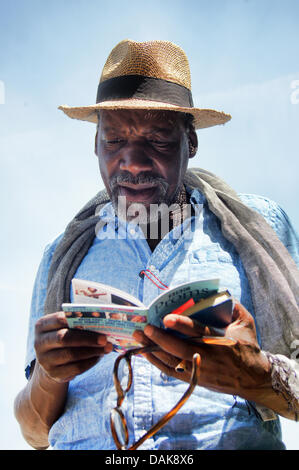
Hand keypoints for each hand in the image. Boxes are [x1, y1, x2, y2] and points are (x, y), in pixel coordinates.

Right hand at [34, 312, 112, 382]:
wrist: (51, 361)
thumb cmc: (63, 337)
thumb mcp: (63, 328)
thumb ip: (76, 323)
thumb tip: (101, 322)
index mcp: (42, 326)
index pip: (58, 319)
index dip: (76, 319)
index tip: (95, 321)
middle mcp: (40, 343)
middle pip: (64, 338)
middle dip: (87, 338)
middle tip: (104, 338)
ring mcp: (45, 360)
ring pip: (71, 355)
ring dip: (92, 351)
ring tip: (107, 348)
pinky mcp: (53, 373)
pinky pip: (75, 368)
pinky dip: (90, 362)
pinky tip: (99, 357)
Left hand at [133, 302, 270, 398]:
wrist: (253, 378)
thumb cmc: (248, 346)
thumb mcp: (245, 323)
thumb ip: (232, 306)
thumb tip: (216, 290)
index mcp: (221, 341)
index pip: (199, 332)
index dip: (182, 325)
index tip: (166, 318)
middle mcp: (208, 357)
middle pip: (179, 349)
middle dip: (160, 338)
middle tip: (144, 327)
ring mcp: (199, 371)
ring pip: (172, 361)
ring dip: (153, 349)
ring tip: (138, 337)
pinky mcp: (194, 380)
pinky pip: (171, 371)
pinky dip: (156, 362)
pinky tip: (144, 352)